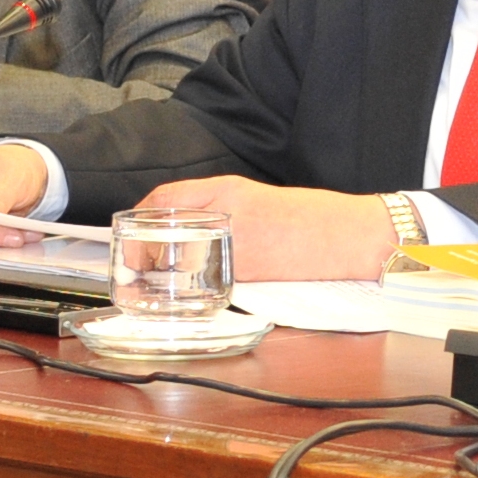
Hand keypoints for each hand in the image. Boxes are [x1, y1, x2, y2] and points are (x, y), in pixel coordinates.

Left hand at [132, 177, 394, 279]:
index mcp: (229, 189)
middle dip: (142, 246)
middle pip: (164, 229)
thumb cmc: (308, 217)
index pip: (166, 196)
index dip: (141, 213)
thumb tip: (182, 223)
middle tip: (134, 259)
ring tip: (153, 277)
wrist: (346, 237)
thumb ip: (220, 203)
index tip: (131, 226)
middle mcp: (226, 214)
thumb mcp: (258, 197)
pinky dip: (188, 284)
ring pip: (178, 257)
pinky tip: (186, 288)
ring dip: (160, 269)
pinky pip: (204, 279)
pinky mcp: (245, 275)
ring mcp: (233, 245)